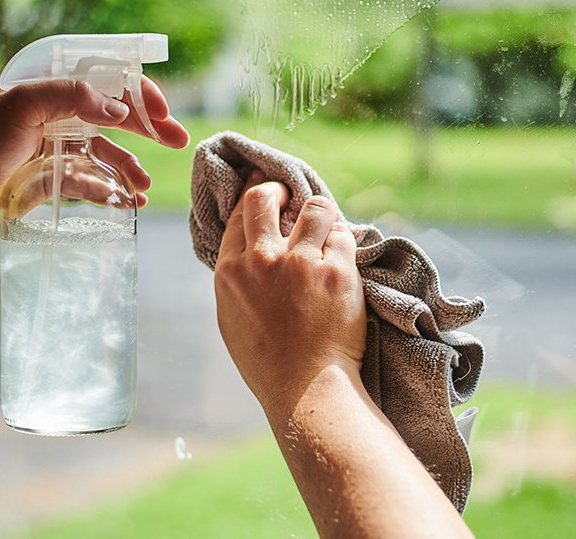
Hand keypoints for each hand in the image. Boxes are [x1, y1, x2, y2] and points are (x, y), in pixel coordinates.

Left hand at [0, 76, 188, 232]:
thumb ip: (72, 96)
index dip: (135, 89)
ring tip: (144, 187)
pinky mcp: (50, 178)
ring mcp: (52, 146)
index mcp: (43, 85)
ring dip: (130, 166)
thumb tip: (118, 107)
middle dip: (146, 127)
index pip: (100, 78)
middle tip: (178, 139)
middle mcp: (51, 112)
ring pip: (105, 152)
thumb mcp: (22, 105)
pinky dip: (111, 189)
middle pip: (111, 114)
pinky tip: (127, 201)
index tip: (161, 108)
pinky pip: (91, 180)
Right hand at [214, 177, 366, 416]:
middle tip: (292, 196)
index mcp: (231, 271)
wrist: (306, 388)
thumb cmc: (268, 361)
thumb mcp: (233, 316)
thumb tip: (249, 248)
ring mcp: (300, 264)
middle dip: (280, 189)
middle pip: (266, 197)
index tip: (267, 188)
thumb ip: (239, 277)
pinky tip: (343, 257)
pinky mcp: (337, 272)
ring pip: (315, 209)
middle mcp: (262, 261)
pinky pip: (344, 236)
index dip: (256, 195)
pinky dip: (344, 242)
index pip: (241, 213)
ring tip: (326, 230)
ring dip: (322, 216)